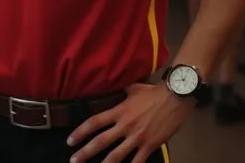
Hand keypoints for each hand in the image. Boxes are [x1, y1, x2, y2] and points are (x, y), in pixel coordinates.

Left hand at [67, 83, 194, 162]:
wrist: (174, 98)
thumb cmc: (153, 92)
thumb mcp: (133, 88)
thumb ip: (122, 92)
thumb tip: (114, 89)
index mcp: (119, 111)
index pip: (95, 122)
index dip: (81, 132)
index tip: (70, 140)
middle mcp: (125, 125)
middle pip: (101, 141)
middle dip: (85, 152)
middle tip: (73, 160)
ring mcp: (137, 137)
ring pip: (116, 155)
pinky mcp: (150, 145)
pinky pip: (138, 161)